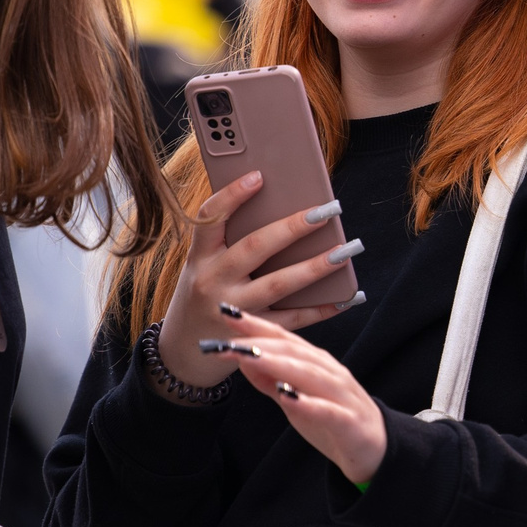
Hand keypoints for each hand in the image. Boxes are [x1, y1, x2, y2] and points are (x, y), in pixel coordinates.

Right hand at [153, 171, 360, 390]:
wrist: (180, 351)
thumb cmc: (200, 294)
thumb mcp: (202, 265)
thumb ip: (229, 241)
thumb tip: (279, 209)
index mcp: (200, 256)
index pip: (211, 218)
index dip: (233, 195)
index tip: (260, 175)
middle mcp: (213, 280)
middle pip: (255, 247)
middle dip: (293, 227)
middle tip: (327, 211)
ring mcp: (233, 310)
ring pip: (279, 284)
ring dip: (316, 267)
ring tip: (345, 251)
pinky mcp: (252, 336)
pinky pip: (292, 318)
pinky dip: (321, 308)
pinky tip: (346, 296)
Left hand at [218, 309, 388, 484]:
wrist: (375, 452)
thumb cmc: (332, 421)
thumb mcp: (294, 400)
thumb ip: (270, 380)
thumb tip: (241, 358)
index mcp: (316, 363)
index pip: (283, 338)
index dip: (255, 325)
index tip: (225, 313)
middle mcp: (329, 372)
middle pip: (293, 351)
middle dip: (258, 342)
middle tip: (226, 340)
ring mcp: (341, 395)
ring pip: (308, 374)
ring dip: (278, 363)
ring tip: (249, 357)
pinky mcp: (349, 422)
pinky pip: (327, 410)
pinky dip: (308, 402)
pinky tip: (287, 396)